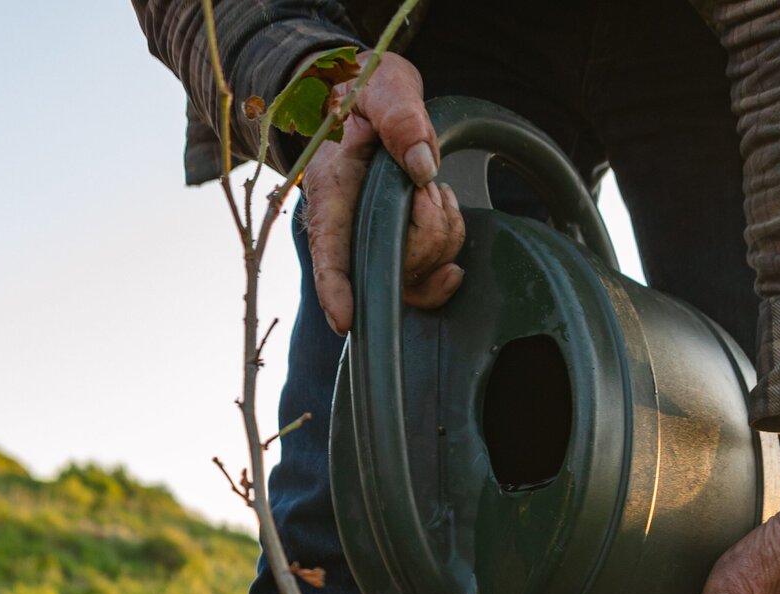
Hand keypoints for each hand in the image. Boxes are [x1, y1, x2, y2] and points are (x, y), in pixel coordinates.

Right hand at [301, 51, 463, 334]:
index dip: (335, 289)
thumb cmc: (368, 93)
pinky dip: (450, 250)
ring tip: (430, 189)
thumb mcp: (380, 87)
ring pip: (418, 276)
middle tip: (426, 183)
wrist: (372, 102)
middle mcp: (350, 232)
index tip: (344, 319)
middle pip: (393, 267)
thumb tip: (423, 166)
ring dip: (443, 231)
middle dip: (429, 228)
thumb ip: (399, 117)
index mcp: (332, 195)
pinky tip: (449, 219)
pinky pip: (431, 282)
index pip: (329, 253)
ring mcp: (374, 248)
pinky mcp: (399, 254)